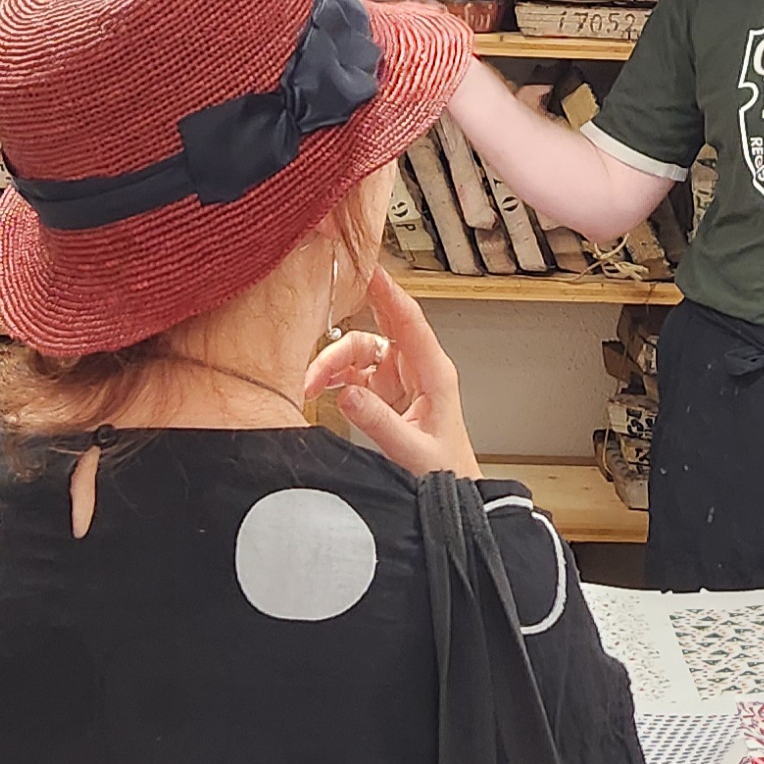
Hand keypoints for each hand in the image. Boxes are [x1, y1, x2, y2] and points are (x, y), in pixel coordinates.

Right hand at [305, 266, 481, 478]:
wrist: (453, 495)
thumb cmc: (446, 470)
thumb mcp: (413, 451)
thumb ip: (379, 423)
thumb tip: (348, 394)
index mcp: (434, 372)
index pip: (410, 321)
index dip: (388, 292)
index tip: (368, 268)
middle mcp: (416, 368)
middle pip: (378, 328)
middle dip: (346, 324)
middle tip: (316, 317)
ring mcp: (399, 378)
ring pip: (359, 350)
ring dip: (331, 363)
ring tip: (310, 385)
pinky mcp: (383, 393)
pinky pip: (353, 372)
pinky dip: (333, 377)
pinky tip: (319, 389)